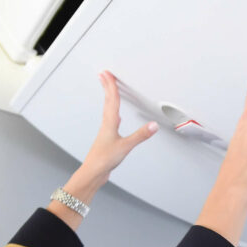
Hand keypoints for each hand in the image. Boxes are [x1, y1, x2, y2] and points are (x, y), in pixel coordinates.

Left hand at [51, 71, 158, 229]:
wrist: (93, 173)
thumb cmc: (104, 160)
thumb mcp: (125, 146)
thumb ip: (140, 135)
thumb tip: (153, 126)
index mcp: (110, 123)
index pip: (112, 100)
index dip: (111, 85)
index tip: (108, 73)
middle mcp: (106, 125)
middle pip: (107, 102)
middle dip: (107, 87)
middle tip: (104, 75)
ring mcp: (106, 132)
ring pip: (108, 110)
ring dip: (109, 98)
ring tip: (109, 90)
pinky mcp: (107, 139)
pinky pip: (111, 122)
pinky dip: (113, 115)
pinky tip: (116, 118)